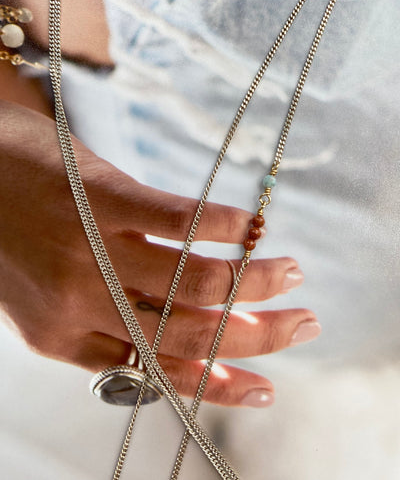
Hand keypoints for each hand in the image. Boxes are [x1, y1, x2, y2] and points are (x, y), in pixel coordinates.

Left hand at [0, 100, 319, 407]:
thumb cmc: (9, 230)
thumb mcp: (43, 294)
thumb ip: (102, 317)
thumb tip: (179, 329)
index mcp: (63, 337)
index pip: (158, 371)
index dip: (219, 383)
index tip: (267, 385)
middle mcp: (81, 303)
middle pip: (189, 334)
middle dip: (258, 337)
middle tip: (305, 323)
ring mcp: (92, 250)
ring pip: (193, 283)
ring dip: (254, 282)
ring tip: (290, 271)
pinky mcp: (101, 197)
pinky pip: (180, 220)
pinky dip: (226, 226)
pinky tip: (253, 227)